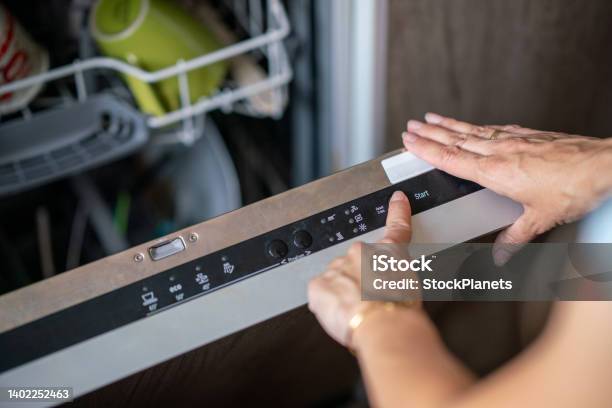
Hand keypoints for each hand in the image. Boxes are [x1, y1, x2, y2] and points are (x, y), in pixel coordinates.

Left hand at [307, 191, 414, 347]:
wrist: (382, 324)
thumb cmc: (400, 309)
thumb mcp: (413, 288)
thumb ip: (399, 278)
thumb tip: (391, 284)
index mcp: (387, 252)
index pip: (396, 227)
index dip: (398, 211)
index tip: (397, 199)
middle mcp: (360, 254)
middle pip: (358, 263)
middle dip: (362, 280)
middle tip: (372, 302)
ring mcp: (337, 268)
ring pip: (337, 280)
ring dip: (345, 294)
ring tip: (359, 313)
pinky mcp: (318, 285)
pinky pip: (321, 295)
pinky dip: (328, 305)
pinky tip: (341, 315)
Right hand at [403, 112, 611, 264]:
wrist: (604, 166)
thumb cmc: (575, 189)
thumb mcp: (541, 220)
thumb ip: (515, 238)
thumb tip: (500, 255)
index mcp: (495, 172)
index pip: (451, 158)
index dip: (426, 149)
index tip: (409, 140)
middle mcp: (501, 152)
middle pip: (455, 139)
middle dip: (429, 132)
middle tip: (412, 125)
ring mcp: (514, 140)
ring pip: (472, 130)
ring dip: (449, 124)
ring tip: (432, 117)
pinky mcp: (529, 135)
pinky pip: (494, 128)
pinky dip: (477, 126)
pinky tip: (475, 125)